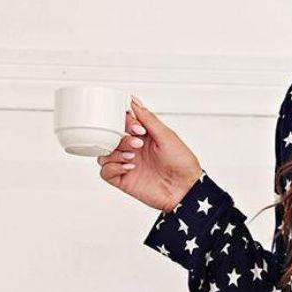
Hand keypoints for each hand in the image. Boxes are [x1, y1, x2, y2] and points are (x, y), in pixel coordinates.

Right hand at [98, 96, 202, 212]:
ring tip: (132, 156)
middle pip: (110, 137)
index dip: (124, 122)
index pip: (122, 122)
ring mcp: (127, 164)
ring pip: (104, 153)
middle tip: (137, 143)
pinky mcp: (124, 180)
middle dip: (120, 138)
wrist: (186, 189)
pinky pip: (105, 172)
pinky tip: (129, 167)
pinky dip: (113, 167)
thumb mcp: (167, 135)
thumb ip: (148, 119)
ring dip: (115, 152)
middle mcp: (133, 149)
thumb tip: (133, 102)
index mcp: (143, 136)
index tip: (137, 127)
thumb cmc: (182, 164)